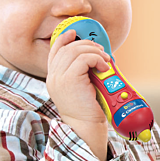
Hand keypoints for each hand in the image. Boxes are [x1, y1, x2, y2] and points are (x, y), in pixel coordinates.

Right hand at [47, 29, 110, 159]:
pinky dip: (97, 59)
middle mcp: (53, 77)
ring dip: (95, 52)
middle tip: (102, 53)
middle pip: (68, 47)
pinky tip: (104, 68)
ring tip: (105, 61)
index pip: (55, 51)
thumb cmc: (87, 111)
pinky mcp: (70, 79)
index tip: (75, 33)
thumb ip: (82, 73)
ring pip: (77, 50)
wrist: (85, 128)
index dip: (64, 38)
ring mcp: (59, 78)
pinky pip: (84, 58)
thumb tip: (97, 57)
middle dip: (87, 45)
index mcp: (54, 78)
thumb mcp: (81, 88)